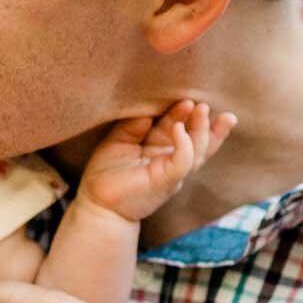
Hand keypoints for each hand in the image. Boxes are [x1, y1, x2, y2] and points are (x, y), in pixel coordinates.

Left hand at [77, 99, 234, 223]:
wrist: (97, 205)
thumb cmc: (105, 174)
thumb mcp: (118, 141)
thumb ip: (133, 125)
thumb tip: (147, 111)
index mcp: (159, 149)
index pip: (179, 128)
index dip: (184, 113)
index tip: (187, 97)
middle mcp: (170, 161)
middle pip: (197, 141)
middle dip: (205, 123)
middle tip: (205, 104)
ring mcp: (171, 172)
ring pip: (197, 151)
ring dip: (202, 130)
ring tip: (202, 109)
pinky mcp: (166, 182)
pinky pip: (182, 163)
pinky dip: (185, 145)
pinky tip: (179, 129)